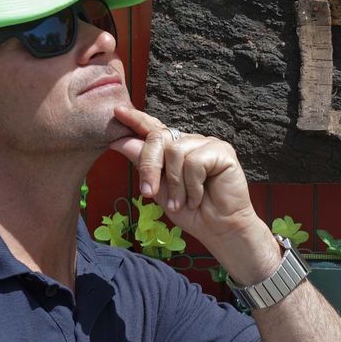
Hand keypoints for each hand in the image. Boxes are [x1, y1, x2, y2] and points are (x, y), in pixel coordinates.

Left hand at [106, 106, 272, 271]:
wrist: (218, 229)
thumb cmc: (191, 212)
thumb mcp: (159, 189)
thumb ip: (144, 165)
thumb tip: (120, 142)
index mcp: (175, 149)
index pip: (154, 129)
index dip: (136, 119)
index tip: (118, 112)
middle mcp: (190, 142)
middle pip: (159, 138)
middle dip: (149, 166)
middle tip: (149, 193)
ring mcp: (207, 144)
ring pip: (175, 151)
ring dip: (175, 184)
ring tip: (181, 202)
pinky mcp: (222, 151)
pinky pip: (195, 161)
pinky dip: (192, 185)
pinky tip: (198, 197)